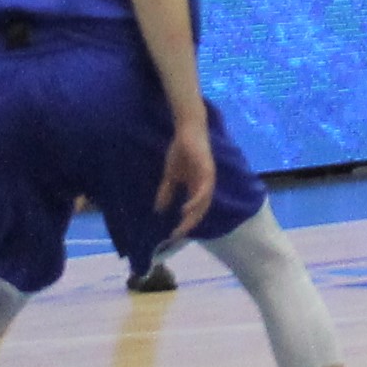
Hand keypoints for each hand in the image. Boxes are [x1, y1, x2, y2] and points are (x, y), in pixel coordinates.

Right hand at [156, 119, 215, 246]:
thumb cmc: (181, 151)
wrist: (187, 130)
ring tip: (183, 227)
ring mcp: (208, 177)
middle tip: (177, 235)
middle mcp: (206, 184)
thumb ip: (167, 191)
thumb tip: (159, 209)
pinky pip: (204, 188)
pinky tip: (186, 208)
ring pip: (204, 201)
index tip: (174, 235)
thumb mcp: (171, 175)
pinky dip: (196, 200)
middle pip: (201, 209)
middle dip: (189, 223)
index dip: (185, 222)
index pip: (195, 209)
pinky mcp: (207, 169)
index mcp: (198, 186)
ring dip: (194, 215)